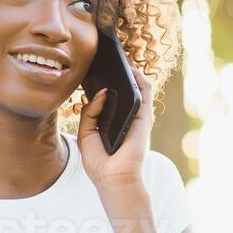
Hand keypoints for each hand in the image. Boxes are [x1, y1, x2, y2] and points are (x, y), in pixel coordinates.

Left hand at [75, 60, 154, 196]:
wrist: (114, 179)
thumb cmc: (100, 161)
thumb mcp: (86, 134)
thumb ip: (90, 112)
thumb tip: (101, 92)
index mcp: (112, 121)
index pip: (110, 96)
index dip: (103, 80)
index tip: (93, 64)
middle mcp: (126, 116)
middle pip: (123, 88)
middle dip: (116, 71)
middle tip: (104, 54)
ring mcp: (137, 116)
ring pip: (137, 86)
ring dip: (129, 69)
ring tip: (117, 54)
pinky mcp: (145, 116)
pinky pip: (145, 91)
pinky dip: (139, 76)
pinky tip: (128, 66)